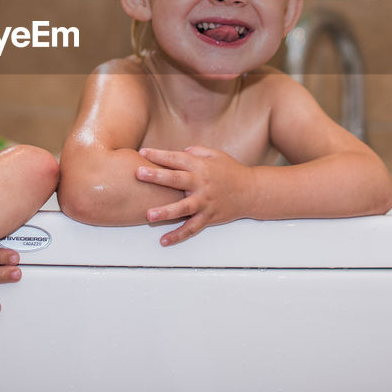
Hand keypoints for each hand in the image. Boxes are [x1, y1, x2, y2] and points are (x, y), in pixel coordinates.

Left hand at [134, 146, 257, 246]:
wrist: (252, 192)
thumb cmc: (231, 171)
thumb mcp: (216, 155)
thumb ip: (197, 151)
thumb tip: (180, 151)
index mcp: (201, 166)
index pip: (177, 158)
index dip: (159, 155)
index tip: (142, 151)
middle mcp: (201, 184)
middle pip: (177, 179)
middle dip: (157, 176)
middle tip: (138, 173)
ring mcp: (205, 202)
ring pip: (183, 208)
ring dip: (166, 211)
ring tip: (149, 215)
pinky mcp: (209, 217)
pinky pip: (192, 228)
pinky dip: (178, 235)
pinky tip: (164, 240)